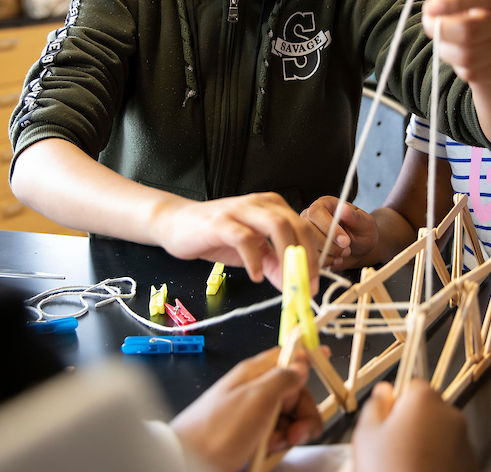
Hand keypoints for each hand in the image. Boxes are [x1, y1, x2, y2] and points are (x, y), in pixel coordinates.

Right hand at [155, 193, 318, 290]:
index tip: (315, 282)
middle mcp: (261, 204)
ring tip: (286, 281)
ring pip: (277, 226)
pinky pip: (245, 238)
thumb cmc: (214, 234)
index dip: (314, 256)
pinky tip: (256, 276)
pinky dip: (254, 259)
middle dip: (307, 258)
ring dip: (287, 256)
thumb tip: (292, 283)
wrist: (175, 224)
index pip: (304, 229)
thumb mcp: (250, 250)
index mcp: (273, 207)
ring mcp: (241, 210)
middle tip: (305, 285)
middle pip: (297, 225)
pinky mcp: (221, 222)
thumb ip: (272, 263)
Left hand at [170, 347, 322, 471]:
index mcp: (255, 374)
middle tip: (295, 432)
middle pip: (296, 393)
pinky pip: (279, 437)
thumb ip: (283, 378)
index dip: (307, 357)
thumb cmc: (217, 430)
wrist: (191, 463)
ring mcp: (255, 415)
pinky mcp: (253, 437)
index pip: (287, 355)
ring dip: (292, 432)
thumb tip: (302, 364)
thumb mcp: (257, 398)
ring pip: (290, 417)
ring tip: (276, 445)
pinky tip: (269, 452)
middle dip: (303, 412)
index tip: (326, 358)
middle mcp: (256, 391)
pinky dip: (279, 445)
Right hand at [304, 196, 378, 269]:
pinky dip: (325, 262)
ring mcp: (307, 234)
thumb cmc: (363, 232)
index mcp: (325, 205)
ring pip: (307, 246)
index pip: (316, 212)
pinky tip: (337, 259)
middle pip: (308, 231)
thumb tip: (342, 208)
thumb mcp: (365, 223)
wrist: (361, 248)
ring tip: (344, 253)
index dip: (327, 227)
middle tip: (347, 250)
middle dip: (329, 245)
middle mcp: (312, 218)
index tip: (345, 240)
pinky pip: (309, 258)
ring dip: (328, 254)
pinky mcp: (308, 249)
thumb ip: (354, 217)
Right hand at [351, 381, 477, 471]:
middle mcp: (451, 415)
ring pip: (439, 434)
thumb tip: (383, 391)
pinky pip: (450, 455)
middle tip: (391, 449)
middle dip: (411, 424)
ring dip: (425, 444)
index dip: (395, 403)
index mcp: (425, 400)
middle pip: (427, 410)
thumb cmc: (389, 470)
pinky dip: (438, 461)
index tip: (385, 423)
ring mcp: (465, 442)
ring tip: (406, 467)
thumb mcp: (366, 436)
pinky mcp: (472, 465)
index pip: (411, 385)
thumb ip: (374, 406)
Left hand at [422, 0, 490, 86]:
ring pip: (468, 55)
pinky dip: (457, 67)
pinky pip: (473, 73)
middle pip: (469, 30)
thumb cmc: (467, 14)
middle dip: (440, 30)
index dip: (456, 0)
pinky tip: (459, 58)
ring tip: (443, 41)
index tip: (430, 6)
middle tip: (428, 24)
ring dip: (445, 49)